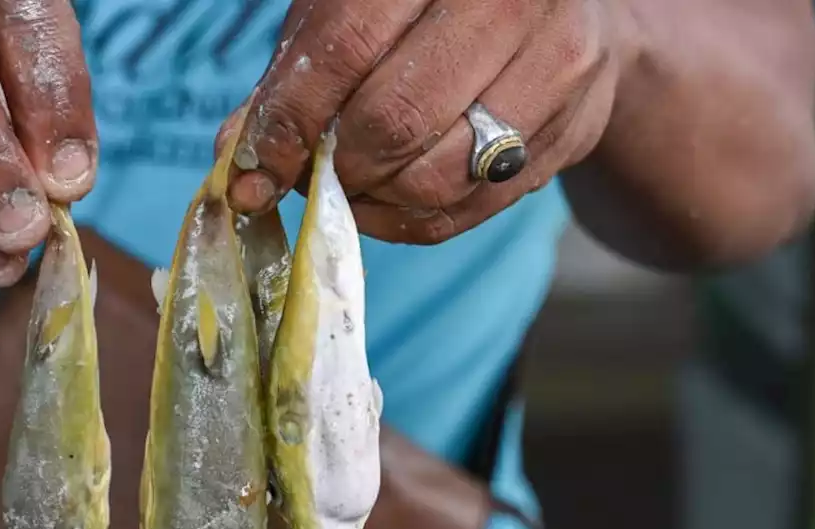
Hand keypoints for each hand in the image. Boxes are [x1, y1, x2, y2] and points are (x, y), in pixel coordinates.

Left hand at [226, 0, 632, 244]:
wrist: (552, 9)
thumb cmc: (424, 7)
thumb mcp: (348, 12)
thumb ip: (293, 78)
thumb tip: (239, 158)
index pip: (345, 48)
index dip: (291, 120)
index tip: (257, 169)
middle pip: (395, 119)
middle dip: (336, 166)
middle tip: (312, 176)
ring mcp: (558, 62)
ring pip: (440, 175)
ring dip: (375, 202)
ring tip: (350, 188)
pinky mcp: (576, 126)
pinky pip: (475, 206)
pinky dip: (413, 221)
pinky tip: (388, 203)